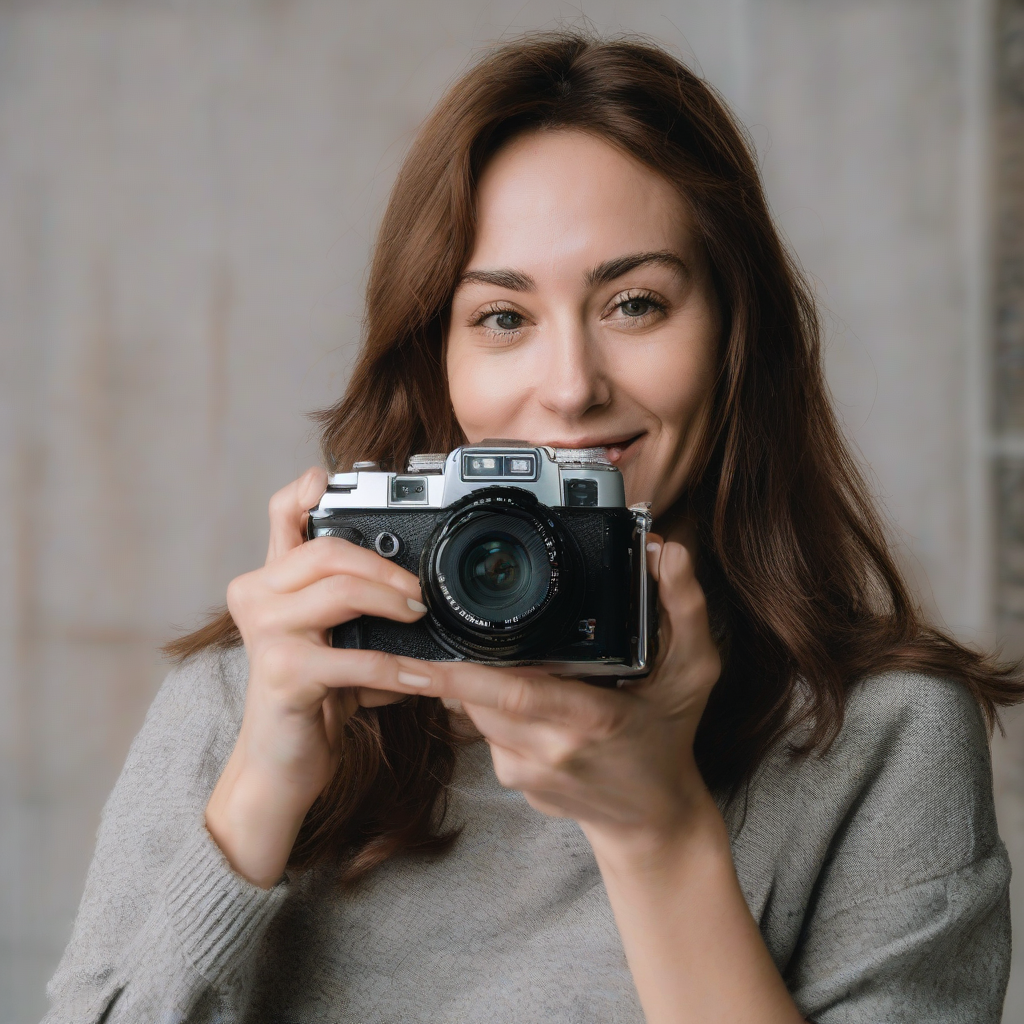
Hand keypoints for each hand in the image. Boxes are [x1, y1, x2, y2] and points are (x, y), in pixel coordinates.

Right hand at [205, 467, 429, 886]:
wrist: (280, 763)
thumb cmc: (314, 696)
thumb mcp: (337, 639)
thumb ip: (358, 605)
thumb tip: (420, 584)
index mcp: (271, 580)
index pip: (282, 514)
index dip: (308, 488)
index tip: (338, 478)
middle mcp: (258, 595)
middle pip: (329, 549)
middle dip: (387, 566)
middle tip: (422, 591)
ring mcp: (266, 632)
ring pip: (341, 590)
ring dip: (394, 602)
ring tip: (423, 616)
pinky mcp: (283, 672)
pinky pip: (354, 658)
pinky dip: (397, 669)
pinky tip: (423, 679)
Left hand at [368, 535, 722, 855]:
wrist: (653, 818)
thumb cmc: (670, 738)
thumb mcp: (693, 671)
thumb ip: (684, 607)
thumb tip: (668, 550)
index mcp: (591, 718)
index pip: (513, 691)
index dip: (461, 673)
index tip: (422, 653)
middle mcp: (551, 750)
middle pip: (479, 695)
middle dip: (457, 662)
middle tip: (439, 625)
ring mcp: (526, 771)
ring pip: (474, 711)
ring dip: (473, 679)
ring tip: (493, 650)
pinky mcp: (513, 780)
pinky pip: (484, 729)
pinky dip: (488, 702)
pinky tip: (518, 691)